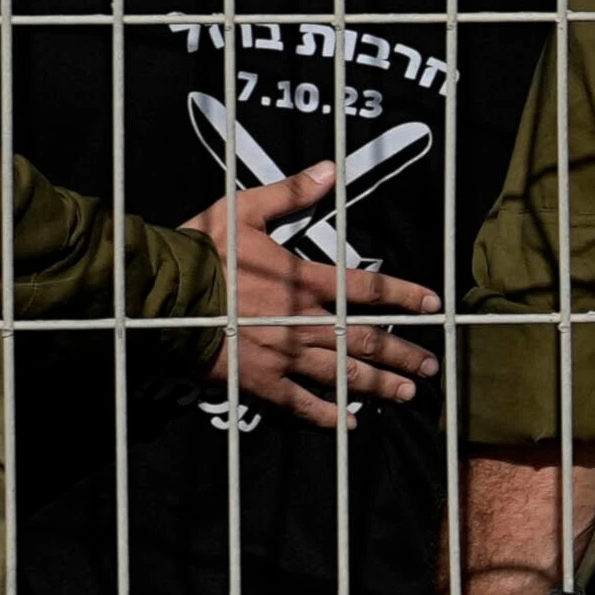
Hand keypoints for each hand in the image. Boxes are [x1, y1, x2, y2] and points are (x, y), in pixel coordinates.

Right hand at [200, 164, 442, 431]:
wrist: (161, 295)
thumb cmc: (201, 250)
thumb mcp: (244, 209)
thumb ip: (290, 193)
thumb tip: (330, 170)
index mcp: (303, 280)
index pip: (367, 288)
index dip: (404, 296)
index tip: (433, 306)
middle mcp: (302, 320)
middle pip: (365, 340)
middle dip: (402, 353)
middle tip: (432, 365)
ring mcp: (283, 354)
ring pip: (342, 373)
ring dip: (379, 384)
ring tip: (409, 392)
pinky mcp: (260, 380)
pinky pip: (301, 403)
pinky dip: (327, 415)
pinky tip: (351, 424)